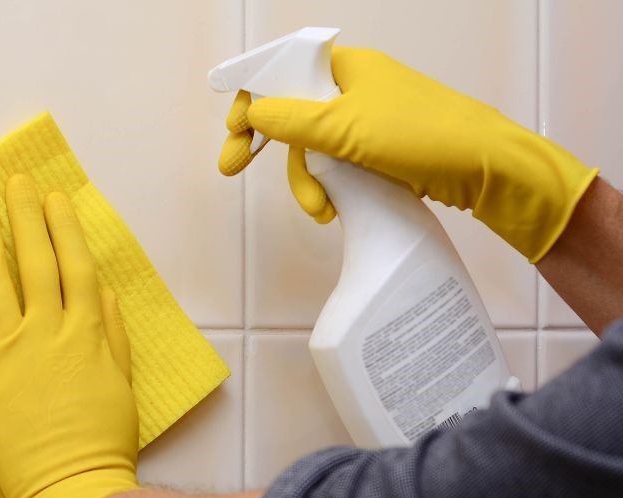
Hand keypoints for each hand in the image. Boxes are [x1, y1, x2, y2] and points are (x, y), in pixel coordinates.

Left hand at [0, 174, 138, 497]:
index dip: (64, 229)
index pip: (74, 266)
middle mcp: (46, 332)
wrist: (71, 488)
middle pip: (35, 262)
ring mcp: (9, 352)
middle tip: (15, 184)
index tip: (54, 200)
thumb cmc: (104, 442)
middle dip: (26, 217)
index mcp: (86, 333)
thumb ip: (112, 333)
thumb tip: (102, 289)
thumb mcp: (122, 382)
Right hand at [219, 46, 598, 262]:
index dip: (252, 99)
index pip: (283, 72)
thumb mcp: (345, 128)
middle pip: (291, 116)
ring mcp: (367, 123)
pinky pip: (337, 168)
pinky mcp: (379, 154)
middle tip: (230, 169)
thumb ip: (291, 121)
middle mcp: (354, 90)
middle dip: (269, 149)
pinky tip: (333, 211)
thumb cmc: (420, 135)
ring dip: (307, 181)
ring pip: (313, 150)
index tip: (232, 131)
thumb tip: (253, 113)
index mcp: (346, 68)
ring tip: (319, 209)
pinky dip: (329, 189)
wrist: (485, 168)